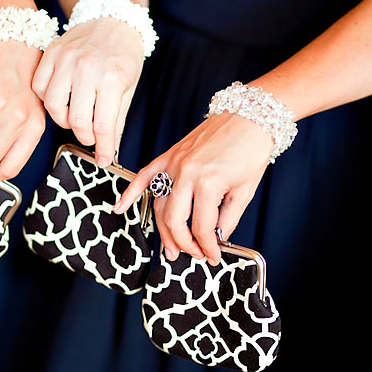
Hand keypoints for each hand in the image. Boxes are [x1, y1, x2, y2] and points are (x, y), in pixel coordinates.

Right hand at [31, 17, 143, 166]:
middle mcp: (88, 68)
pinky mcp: (51, 54)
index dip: (102, 147)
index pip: (103, 124)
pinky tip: (61, 99)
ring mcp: (66, 59)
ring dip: (63, 120)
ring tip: (76, 117)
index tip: (102, 159)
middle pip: (75, 120)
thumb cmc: (123, 53)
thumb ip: (117, 120)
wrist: (111, 17)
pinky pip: (39, 87)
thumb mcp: (128, 86)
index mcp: (113, 77)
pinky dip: (47, 99)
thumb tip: (108, 150)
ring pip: (53, 106)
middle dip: (84, 136)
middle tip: (90, 136)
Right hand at [114, 113, 273, 265]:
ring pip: (159, 204)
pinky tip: (120, 207)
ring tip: (170, 248)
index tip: (213, 255)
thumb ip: (228, 218)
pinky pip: (145, 175)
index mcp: (208, 183)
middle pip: (174, 220)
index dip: (208, 246)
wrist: (250, 115)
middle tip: (191, 255)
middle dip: (183, 243)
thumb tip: (217, 237)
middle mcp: (186, 173)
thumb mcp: (245, 190)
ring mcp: (175, 163)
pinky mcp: (170, 155)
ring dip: (162, 229)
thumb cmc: (251, 148)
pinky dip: (131, 192)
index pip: (202, 227)